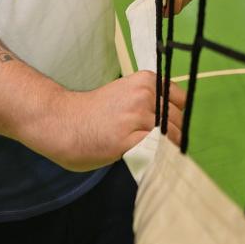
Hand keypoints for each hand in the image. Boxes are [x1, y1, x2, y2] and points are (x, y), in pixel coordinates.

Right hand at [41, 71, 185, 170]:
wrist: (62, 122)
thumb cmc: (95, 113)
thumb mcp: (127, 95)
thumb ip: (150, 104)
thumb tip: (177, 123)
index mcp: (147, 81)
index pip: (182, 102)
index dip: (181, 120)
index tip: (177, 132)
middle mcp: (146, 95)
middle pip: (180, 122)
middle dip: (176, 138)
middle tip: (168, 151)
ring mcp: (138, 116)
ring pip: (171, 138)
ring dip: (168, 151)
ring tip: (158, 158)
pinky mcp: (129, 139)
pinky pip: (156, 151)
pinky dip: (157, 159)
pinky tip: (149, 162)